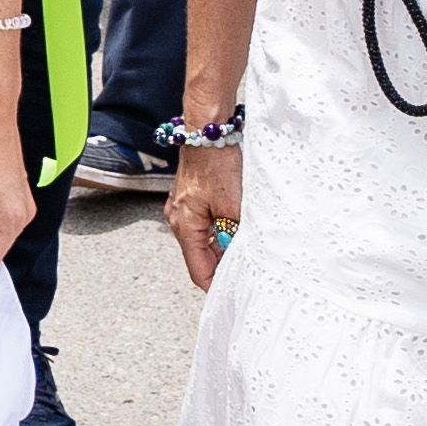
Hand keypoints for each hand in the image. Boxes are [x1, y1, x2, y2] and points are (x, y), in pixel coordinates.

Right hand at [165, 140, 242, 291]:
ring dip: (224, 247)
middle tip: (248, 274)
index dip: (216, 286)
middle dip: (223, 265)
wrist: (208, 131)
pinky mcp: (191, 199)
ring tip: (246, 250)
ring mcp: (183, 208)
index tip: (235, 295)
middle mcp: (178, 220)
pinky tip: (238, 228)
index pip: (198, 271)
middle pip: (201, 257)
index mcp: (184, 226)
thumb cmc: (218, 164)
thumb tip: (245, 258)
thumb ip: (236, 236)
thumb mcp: (234, 206)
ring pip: (205, 240)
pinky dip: (221, 231)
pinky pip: (205, 225)